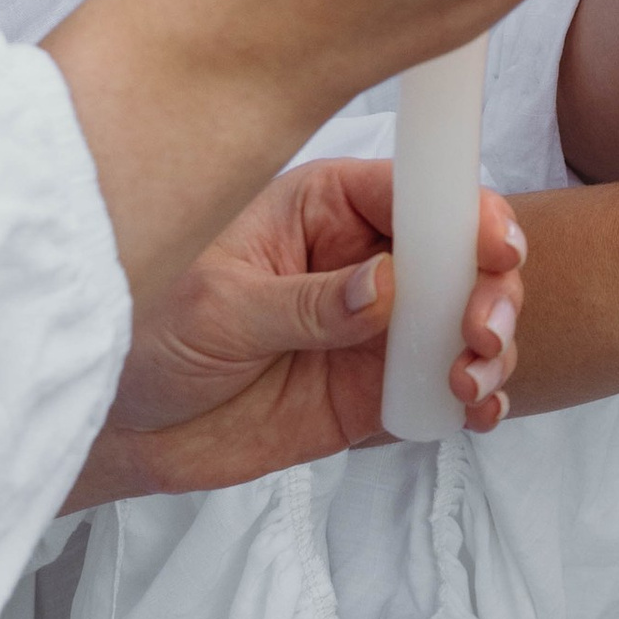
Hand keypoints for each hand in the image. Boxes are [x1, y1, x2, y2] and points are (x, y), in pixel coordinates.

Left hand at [66, 159, 525, 502]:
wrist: (123, 427)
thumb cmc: (150, 338)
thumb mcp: (218, 310)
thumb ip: (304, 303)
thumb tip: (385, 286)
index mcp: (323, 207)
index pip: (412, 190)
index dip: (464, 212)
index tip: (495, 248)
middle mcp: (363, 258)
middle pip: (458, 253)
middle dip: (490, 287)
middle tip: (479, 332)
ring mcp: (377, 325)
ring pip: (465, 318)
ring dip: (491, 344)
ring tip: (469, 379)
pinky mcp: (378, 386)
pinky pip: (445, 383)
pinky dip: (476, 396)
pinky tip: (475, 410)